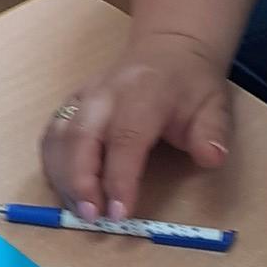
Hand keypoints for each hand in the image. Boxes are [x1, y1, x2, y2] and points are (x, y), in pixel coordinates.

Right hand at [39, 35, 231, 220]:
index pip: (125, 138)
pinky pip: (52, 135)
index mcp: (143, 93)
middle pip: (82, 137)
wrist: (168, 50)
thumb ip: (213, 134)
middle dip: (81, 181)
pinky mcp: (70, 104)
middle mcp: (106, 93)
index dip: (120, 178)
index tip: (120, 213)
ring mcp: (83, 96)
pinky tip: (64, 189)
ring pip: (60, 137)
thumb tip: (211, 158)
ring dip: (63, 177)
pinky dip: (53, 165)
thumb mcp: (215, 106)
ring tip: (77, 210)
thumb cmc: (190, 86)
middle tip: (91, 217)